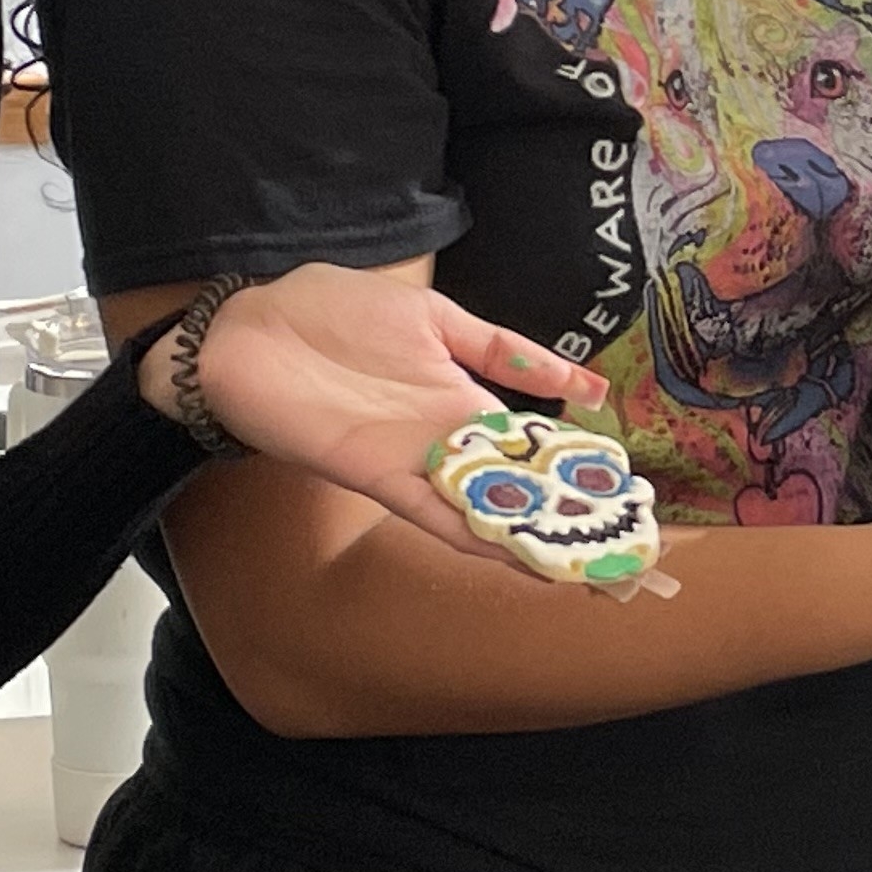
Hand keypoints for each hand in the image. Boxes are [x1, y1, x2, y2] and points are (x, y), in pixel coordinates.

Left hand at [142, 264, 613, 571]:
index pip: (530, 440)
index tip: (624, 492)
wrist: (248, 331)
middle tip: (623, 545)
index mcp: (462, 395)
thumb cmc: (333, 311)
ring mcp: (412, 460)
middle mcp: (444, 438)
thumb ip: (501, 350)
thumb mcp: (434, 317)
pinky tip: (511, 551)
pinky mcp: (372, 473)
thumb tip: (579, 379)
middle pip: (512, 483)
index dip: (574, 466)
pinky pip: (429, 509)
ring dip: (525, 533)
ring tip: (581, 560)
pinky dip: (469, 531)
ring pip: (479, 505)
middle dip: (561, 513)